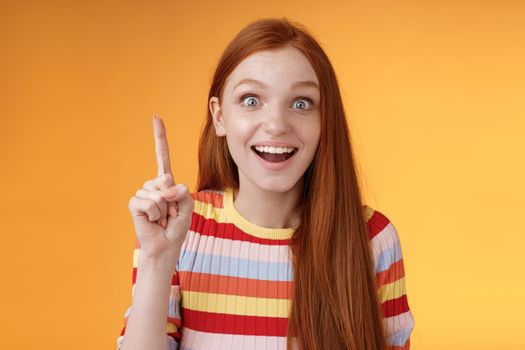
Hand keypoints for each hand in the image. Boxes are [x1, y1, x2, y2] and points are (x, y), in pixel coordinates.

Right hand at [127, 114, 193, 261]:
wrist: (165, 245)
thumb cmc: (176, 226)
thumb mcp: (188, 206)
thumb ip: (182, 192)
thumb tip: (164, 189)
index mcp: (166, 182)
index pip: (161, 155)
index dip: (159, 136)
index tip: (156, 117)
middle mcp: (153, 184)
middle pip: (166, 178)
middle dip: (173, 199)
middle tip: (170, 213)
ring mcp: (142, 193)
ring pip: (158, 194)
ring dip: (165, 211)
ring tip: (162, 219)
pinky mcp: (134, 203)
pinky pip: (148, 202)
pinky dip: (155, 214)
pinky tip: (153, 221)